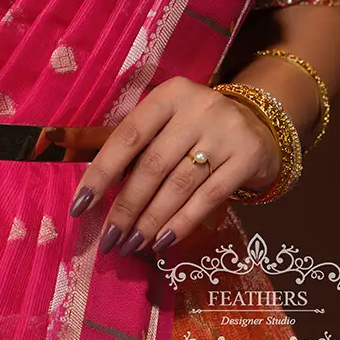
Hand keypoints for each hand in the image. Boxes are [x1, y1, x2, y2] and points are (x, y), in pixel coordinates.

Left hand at [66, 76, 280, 257]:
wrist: (260, 124)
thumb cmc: (196, 127)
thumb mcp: (167, 121)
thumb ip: (134, 146)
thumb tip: (90, 190)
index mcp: (168, 95)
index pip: (128, 136)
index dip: (101, 173)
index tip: (80, 207)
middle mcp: (197, 108)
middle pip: (152, 165)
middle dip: (126, 207)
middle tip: (109, 239)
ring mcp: (225, 131)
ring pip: (179, 185)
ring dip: (151, 220)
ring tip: (132, 244)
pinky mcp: (248, 157)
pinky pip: (209, 197)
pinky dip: (183, 222)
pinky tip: (163, 241)